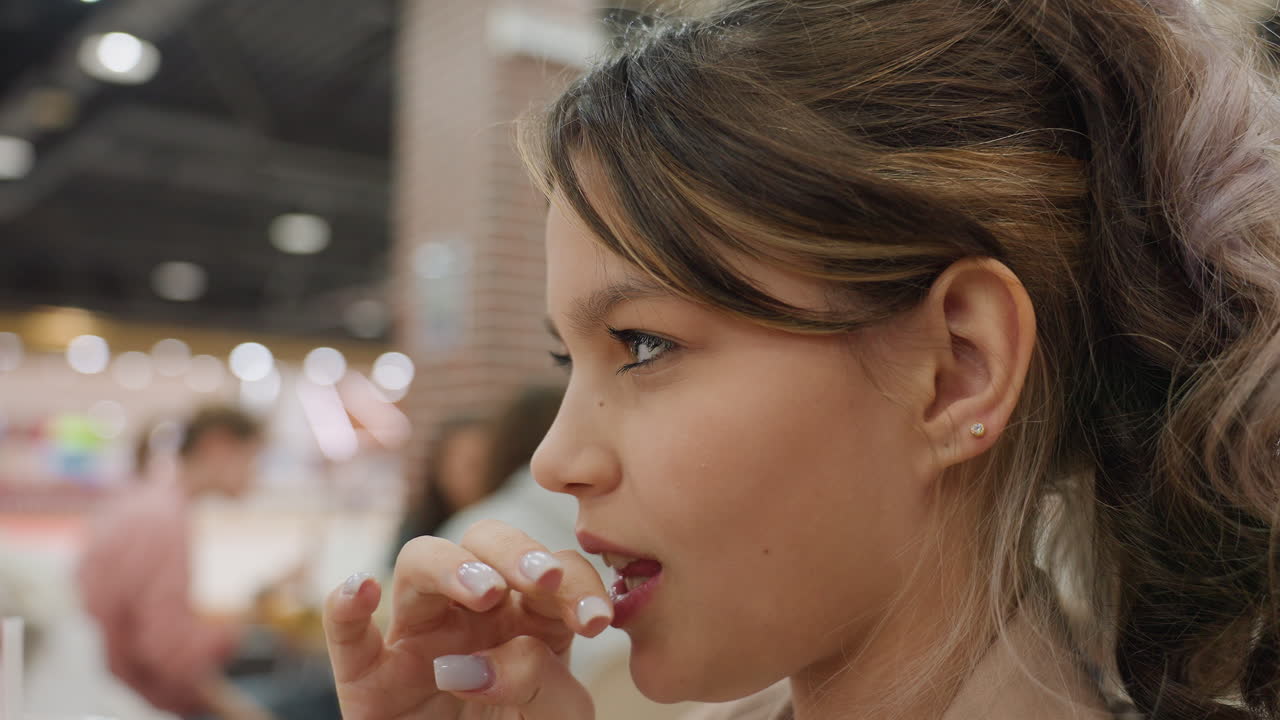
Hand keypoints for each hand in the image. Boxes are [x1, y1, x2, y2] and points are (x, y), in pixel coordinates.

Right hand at [323, 520, 610, 719]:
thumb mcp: (557, 717)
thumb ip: (543, 682)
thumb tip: (479, 662)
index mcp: (529, 616)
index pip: (552, 570)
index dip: (576, 583)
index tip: (596, 622)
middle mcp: (471, 613)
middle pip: (484, 543)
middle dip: (517, 551)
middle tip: (542, 580)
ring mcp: (417, 638)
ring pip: (418, 563)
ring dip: (452, 565)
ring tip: (484, 591)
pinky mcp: (367, 676)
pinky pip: (346, 632)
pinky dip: (344, 604)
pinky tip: (363, 588)